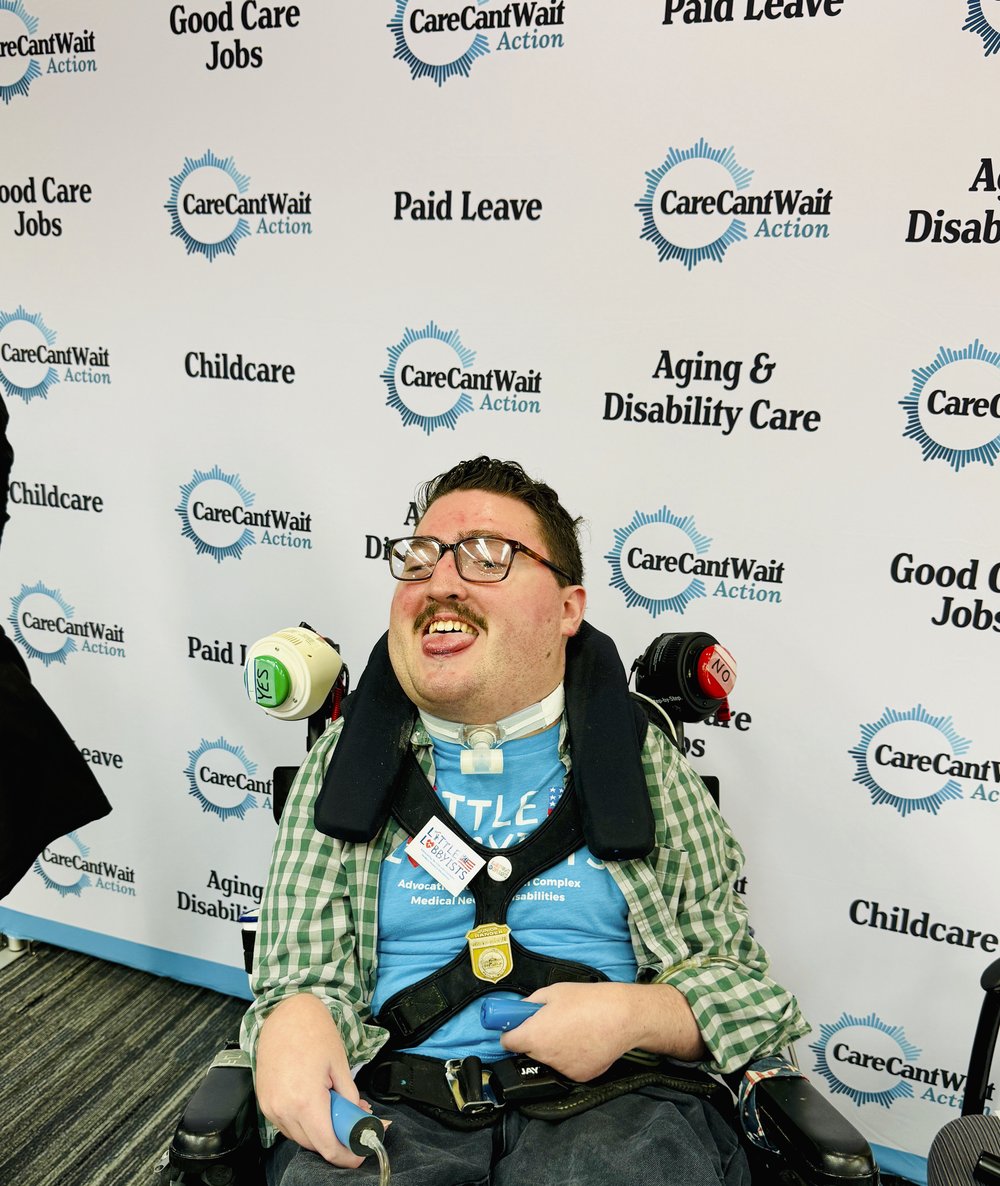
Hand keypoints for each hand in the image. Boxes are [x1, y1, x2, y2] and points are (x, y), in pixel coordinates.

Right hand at [255, 993, 371, 1166]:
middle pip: (314, 1145)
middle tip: (353, 1126)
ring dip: (318, 1132)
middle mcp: (283, 1109)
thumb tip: (359, 1118)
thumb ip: (350, 1098)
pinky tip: (315, 1103)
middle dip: (336, 1141)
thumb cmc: (314, 1032)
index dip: (347, 1155)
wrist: (287, 1014)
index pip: (328, 1146)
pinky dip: (303, 1122)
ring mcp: (270, 1107)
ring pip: (299, 1137)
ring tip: (334, 1108)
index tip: (359, 1152)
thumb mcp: (340, 1065)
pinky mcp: (264, 1102)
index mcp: (305, 1101)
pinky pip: (286, 1125)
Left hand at [499, 981, 705, 1081]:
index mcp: (535, 1036)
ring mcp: (563, 1070)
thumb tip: (519, 1011)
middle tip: (551, 1022)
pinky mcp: (581, 1077)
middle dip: (534, 1039)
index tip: (516, 1026)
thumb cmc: (587, 1000)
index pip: (507, 1042)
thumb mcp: (553, 992)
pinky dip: (572, 1057)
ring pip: (549, 1059)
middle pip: (529, 1051)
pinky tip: (585, 1041)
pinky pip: (568, 1066)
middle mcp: (546, 1058)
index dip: (510, 1032)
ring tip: (573, 1030)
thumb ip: (530, 1004)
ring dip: (554, 1048)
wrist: (623, 1017)